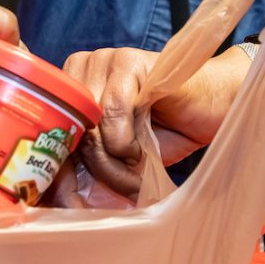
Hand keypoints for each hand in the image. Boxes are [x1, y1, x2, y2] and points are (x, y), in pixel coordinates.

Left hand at [63, 46, 248, 193]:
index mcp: (70, 87)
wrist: (214, 105)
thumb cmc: (166, 131)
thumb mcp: (119, 154)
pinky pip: (114, 112)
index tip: (72, 203)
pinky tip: (143, 151)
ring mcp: (104, 60)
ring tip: (135, 176)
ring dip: (113, 162)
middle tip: (123, 188)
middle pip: (71, 130)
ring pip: (92, 125)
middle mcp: (81, 68)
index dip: (60, 172)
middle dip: (95, 170)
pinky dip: (127, 143)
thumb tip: (59, 197)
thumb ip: (90, 164)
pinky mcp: (130, 62)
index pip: (50, 132)